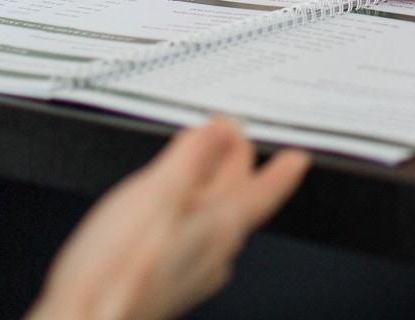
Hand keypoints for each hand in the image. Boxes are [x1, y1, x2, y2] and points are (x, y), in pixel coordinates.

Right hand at [27, 118, 308, 319]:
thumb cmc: (117, 270)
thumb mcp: (158, 193)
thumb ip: (191, 158)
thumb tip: (218, 131)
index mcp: (220, 227)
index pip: (264, 193)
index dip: (281, 171)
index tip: (297, 158)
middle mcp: (213, 254)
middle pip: (236, 201)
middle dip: (232, 165)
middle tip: (222, 135)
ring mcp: (188, 273)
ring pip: (210, 221)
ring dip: (206, 189)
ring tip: (193, 165)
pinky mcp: (163, 283)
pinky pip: (187, 239)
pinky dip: (183, 214)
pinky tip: (165, 213)